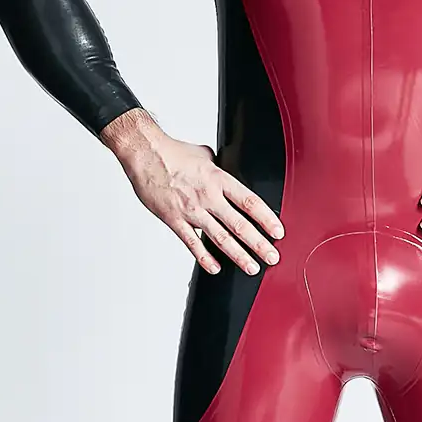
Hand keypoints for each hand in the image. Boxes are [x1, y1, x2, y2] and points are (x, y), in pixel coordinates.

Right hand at [100, 108, 283, 275]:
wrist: (144, 154)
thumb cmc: (171, 153)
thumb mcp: (205, 155)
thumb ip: (218, 168)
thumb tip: (225, 169)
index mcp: (219, 179)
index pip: (250, 202)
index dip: (267, 219)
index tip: (278, 232)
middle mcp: (208, 197)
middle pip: (240, 225)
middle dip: (259, 244)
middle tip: (272, 257)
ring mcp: (192, 211)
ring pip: (220, 238)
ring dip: (238, 255)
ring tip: (252, 268)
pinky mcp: (174, 220)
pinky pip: (192, 242)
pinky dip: (204, 258)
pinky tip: (215, 268)